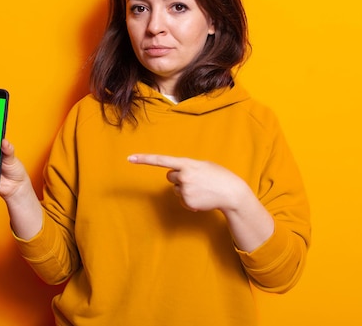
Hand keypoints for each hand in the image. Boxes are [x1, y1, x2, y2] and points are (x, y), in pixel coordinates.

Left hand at [127, 154, 248, 212]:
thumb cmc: (218, 176)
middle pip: (170, 177)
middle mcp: (183, 176)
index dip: (144, 159)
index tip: (130, 158)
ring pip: (176, 189)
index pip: (161, 160)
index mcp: (186, 163)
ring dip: (185, 189)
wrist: (231, 193)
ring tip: (201, 189)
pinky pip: (182, 200)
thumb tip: (176, 174)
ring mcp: (184, 190)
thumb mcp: (203, 165)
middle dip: (178, 178)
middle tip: (195, 179)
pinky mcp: (187, 202)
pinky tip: (202, 197)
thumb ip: (187, 166)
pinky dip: (190, 199)